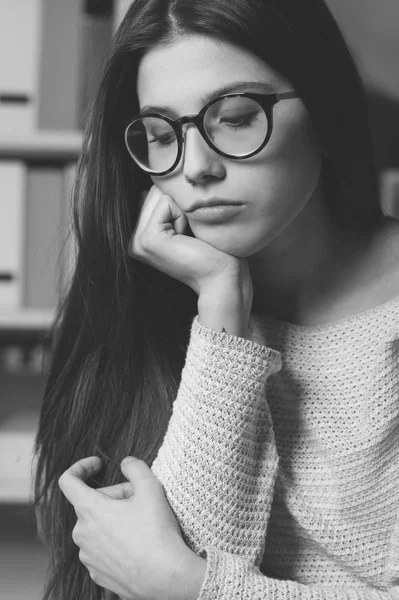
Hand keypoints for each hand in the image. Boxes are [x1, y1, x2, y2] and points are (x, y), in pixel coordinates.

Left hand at [58, 456, 203, 599]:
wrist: (166, 577)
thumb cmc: (157, 532)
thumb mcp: (151, 488)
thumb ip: (135, 467)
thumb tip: (126, 462)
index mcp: (89, 510)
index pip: (68, 481)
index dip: (81, 467)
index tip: (98, 464)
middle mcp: (82, 534)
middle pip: (91, 503)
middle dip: (113, 497)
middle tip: (139, 500)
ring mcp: (88, 557)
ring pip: (97, 526)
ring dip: (114, 519)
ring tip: (141, 524)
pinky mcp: (97, 573)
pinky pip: (102, 548)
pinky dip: (115, 541)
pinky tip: (137, 544)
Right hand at [129, 185, 252, 301]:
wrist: (222, 278)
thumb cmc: (213, 251)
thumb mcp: (185, 223)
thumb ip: (168, 205)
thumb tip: (160, 178)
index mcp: (139, 238)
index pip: (152, 195)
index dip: (178, 205)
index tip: (188, 235)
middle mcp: (133, 241)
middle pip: (153, 192)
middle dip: (178, 205)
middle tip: (190, 237)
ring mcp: (137, 242)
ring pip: (159, 195)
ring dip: (182, 210)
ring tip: (189, 238)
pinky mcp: (149, 239)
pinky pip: (166, 202)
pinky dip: (184, 215)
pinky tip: (189, 238)